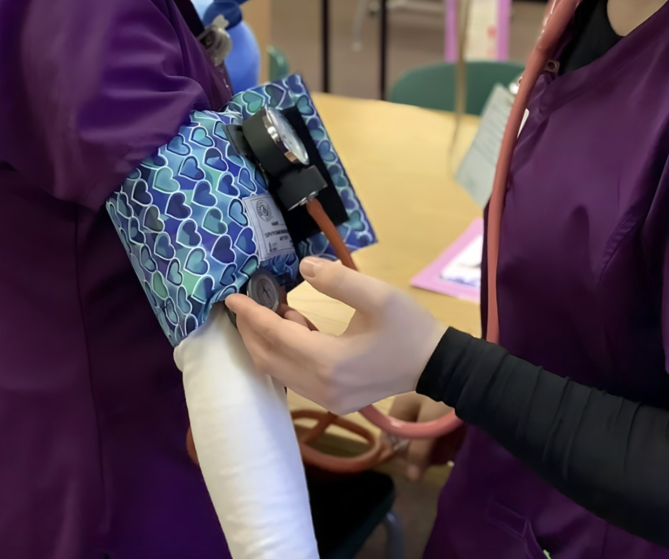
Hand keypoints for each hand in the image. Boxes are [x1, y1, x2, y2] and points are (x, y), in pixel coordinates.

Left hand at [226, 257, 446, 414]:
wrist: (436, 364)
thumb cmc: (409, 328)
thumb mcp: (378, 295)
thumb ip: (337, 280)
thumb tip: (302, 266)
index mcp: (330, 362)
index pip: (277, 337)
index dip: (252, 316)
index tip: (232, 298)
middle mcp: (322, 388)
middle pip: (269, 361)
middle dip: (251, 332)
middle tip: (244, 304)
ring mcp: (327, 400)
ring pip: (280, 373)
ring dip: (269, 343)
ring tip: (278, 310)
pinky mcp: (334, 402)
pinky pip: (295, 378)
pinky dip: (286, 354)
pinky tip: (298, 328)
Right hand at [387, 393, 461, 481]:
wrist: (470, 374)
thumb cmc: (444, 397)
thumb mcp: (430, 424)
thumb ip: (419, 451)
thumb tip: (412, 479)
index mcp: (400, 407)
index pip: (391, 439)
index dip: (405, 453)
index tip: (421, 459)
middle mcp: (408, 407)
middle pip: (409, 441)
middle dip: (426, 451)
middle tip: (443, 453)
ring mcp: (423, 407)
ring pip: (424, 437)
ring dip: (438, 446)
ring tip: (453, 446)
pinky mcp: (438, 409)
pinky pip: (436, 430)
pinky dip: (445, 437)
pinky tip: (457, 439)